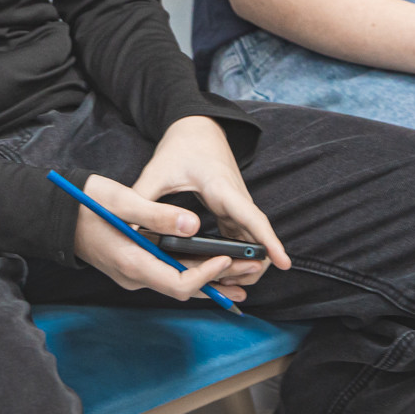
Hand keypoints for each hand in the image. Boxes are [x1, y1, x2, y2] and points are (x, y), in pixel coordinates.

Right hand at [72, 171, 250, 303]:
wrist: (57, 216)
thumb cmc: (86, 203)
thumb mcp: (122, 201)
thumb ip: (157, 215)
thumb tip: (194, 224)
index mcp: (132, 263)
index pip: (178, 283)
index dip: (206, 274)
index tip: (225, 257)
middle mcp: (134, 276)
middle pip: (184, 287)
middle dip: (217, 278)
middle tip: (249, 269)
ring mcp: (134, 274)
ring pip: (178, 283)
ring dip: (209, 278)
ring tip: (243, 275)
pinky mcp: (135, 266)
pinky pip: (169, 275)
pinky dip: (193, 272)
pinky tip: (215, 270)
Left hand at [129, 116, 287, 292]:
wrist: (197, 128)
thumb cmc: (180, 147)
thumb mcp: (157, 171)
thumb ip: (143, 200)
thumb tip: (130, 232)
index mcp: (221, 187)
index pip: (251, 218)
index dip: (268, 241)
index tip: (284, 262)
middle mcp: (236, 198)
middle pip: (257, 235)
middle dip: (255, 263)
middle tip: (233, 284)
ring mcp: (236, 204)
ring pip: (251, 238)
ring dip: (247, 261)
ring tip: (224, 283)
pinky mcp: (232, 209)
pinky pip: (242, 235)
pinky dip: (238, 253)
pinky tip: (224, 269)